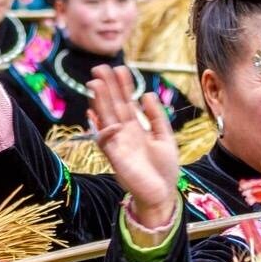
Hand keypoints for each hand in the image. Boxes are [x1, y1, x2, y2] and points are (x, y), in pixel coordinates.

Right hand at [89, 65, 180, 230]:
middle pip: (112, 106)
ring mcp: (118, 143)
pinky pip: (105, 141)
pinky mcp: (115, 157)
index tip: (120, 68)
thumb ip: (156, 117)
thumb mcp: (165, 137)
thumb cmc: (164, 168)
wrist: (163, 193)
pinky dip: (104, 130)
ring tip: (94, 84)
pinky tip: (104, 118)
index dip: (123, 86)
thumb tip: (147, 94)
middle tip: (99, 68)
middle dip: (106, 88)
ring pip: (105, 118)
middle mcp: (124, 132)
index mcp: (136, 127)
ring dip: (99, 102)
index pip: (127, 102)